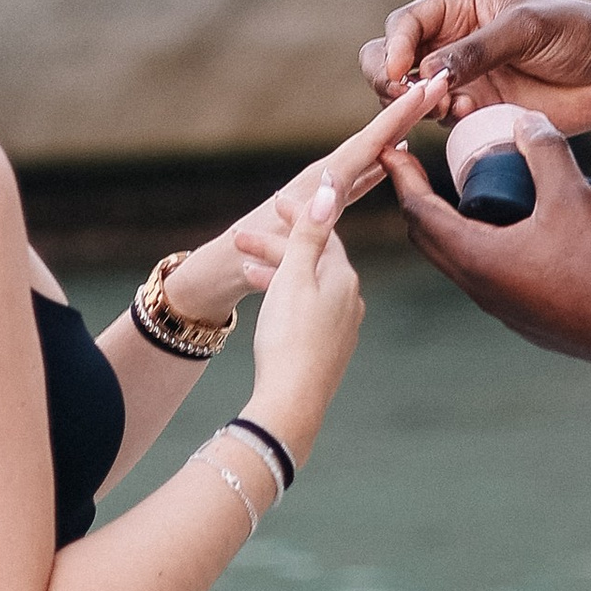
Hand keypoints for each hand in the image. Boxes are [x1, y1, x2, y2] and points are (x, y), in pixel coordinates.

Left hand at [222, 79, 436, 300]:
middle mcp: (324, 179)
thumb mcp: (280, 239)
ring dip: (396, 133)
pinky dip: (381, 163)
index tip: (424, 89)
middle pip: (373, 138)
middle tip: (435, 83)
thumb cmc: (245, 257)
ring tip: (424, 110)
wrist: (221, 272)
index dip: (398, 116)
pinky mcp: (325, 204)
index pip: (367, 142)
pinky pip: (362, 176)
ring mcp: (325, 189)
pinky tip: (393, 159)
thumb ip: (310, 215)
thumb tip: (336, 185)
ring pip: (370, 154)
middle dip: (404, 113)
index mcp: (319, 183)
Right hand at [245, 177, 366, 456]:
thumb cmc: (288, 336)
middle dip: (277, 246)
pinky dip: (286, 298)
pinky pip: (308, 310)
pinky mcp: (329, 349)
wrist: (291, 401)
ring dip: (277, 272)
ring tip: (244, 271)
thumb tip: (332, 189)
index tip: (273, 203)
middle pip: (313, 259)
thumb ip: (311, 232)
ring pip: (307, 285)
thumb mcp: (294, 276)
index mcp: (344, 277)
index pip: (323, 232)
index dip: (297, 215)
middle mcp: (350, 299)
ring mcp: (341, 326)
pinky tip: (268, 305)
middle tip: (240, 239)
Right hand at [362, 0, 590, 132]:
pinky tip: (473, 115)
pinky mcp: (476, 111)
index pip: (403, 25)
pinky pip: (439, 121)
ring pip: (406, 96)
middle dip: (391, 81)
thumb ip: (474, 50)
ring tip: (453, 106)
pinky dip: (444, 122)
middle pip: (389, 60)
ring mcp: (460, 79)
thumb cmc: (576, 32)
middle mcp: (450, 42)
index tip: (404, 74)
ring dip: (417, 106)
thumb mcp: (525, 29)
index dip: (395, 49)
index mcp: (458, 6)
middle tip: (412, 98)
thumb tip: (424, 74)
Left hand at [384, 127, 590, 369]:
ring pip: (455, 260)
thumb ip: (543, 151)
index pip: (419, 212)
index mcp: (477, 258)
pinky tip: (501, 229)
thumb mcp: (571, 196)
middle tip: (415, 167)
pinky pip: (482, 275)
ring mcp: (499, 306)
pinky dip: (476, 244)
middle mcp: (478, 287)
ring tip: (457, 191)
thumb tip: (524, 120)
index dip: (402, 177)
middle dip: (417, 199)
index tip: (390, 149)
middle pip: (427, 239)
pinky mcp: (522, 315)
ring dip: (447, 224)